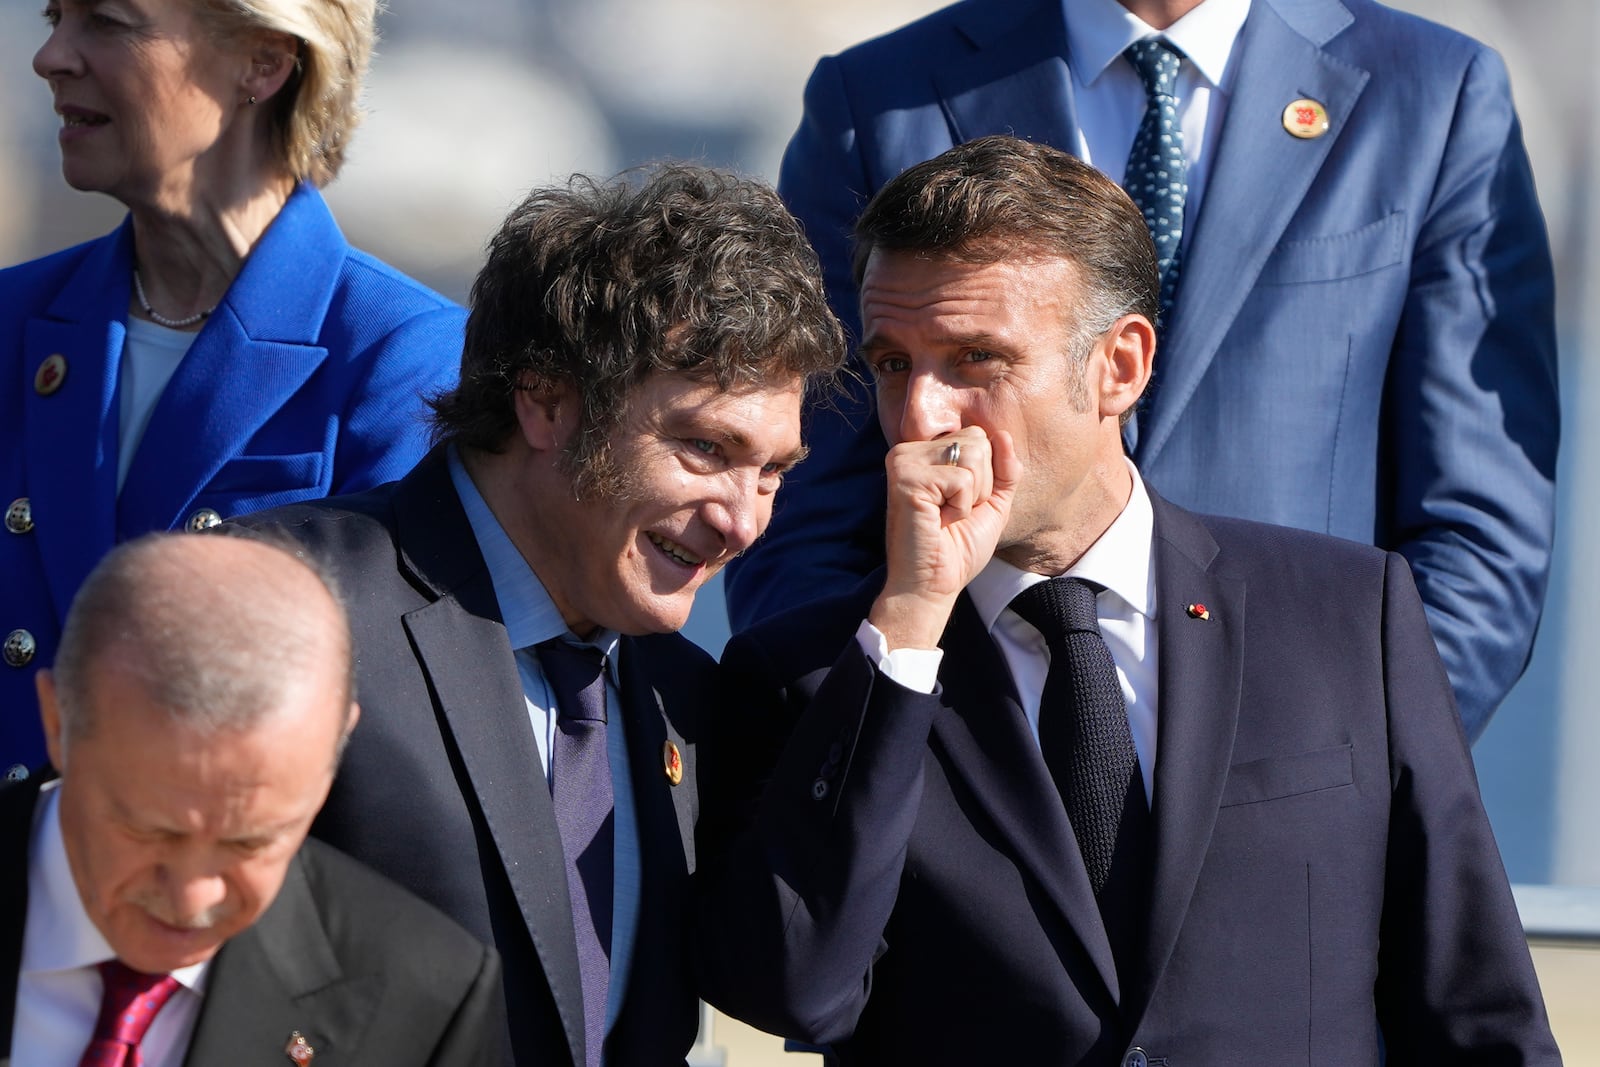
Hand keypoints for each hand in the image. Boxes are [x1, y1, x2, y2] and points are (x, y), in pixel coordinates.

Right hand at [869, 427, 1018, 649]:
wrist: (932, 584)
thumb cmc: (957, 547)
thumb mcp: (992, 502)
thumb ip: (1003, 468)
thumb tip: (1003, 434)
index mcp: (926, 452)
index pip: (978, 436)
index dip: (985, 476)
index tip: (959, 503)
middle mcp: (910, 451)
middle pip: (977, 441)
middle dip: (980, 484)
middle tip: (952, 511)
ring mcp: (904, 461)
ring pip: (972, 455)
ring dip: (970, 496)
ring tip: (945, 515)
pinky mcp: (906, 478)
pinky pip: (961, 479)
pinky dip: (960, 507)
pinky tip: (939, 520)